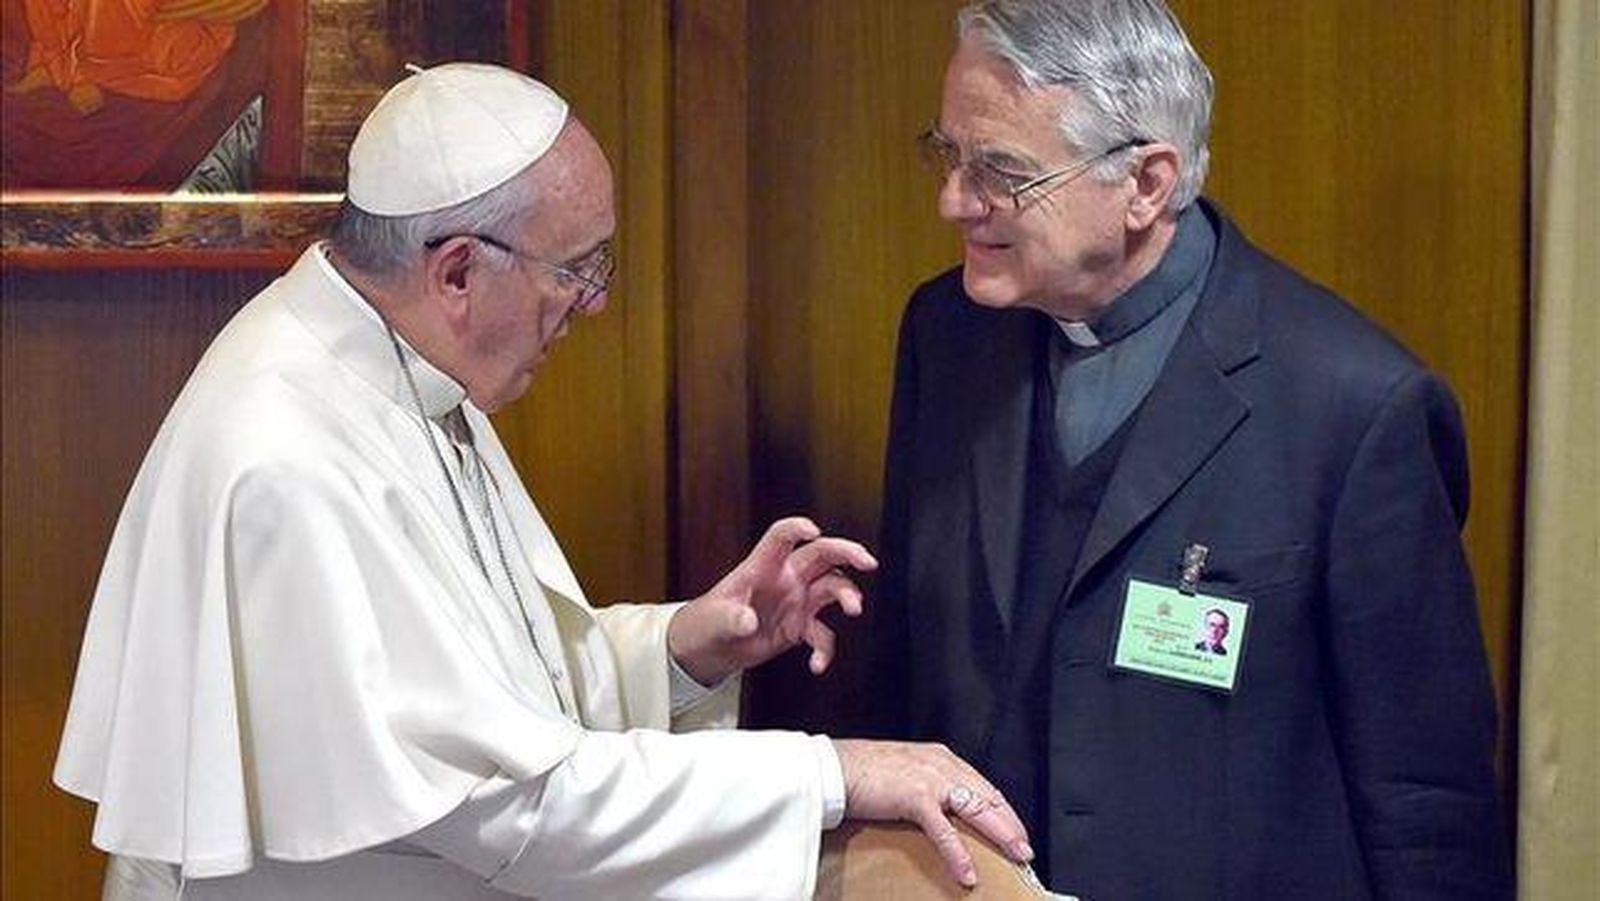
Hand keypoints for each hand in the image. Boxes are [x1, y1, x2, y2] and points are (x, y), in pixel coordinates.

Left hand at [667, 517, 875, 684]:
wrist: (710, 648)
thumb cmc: (708, 621)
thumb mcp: (714, 620)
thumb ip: (731, 618)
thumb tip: (747, 620)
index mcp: (762, 566)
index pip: (782, 538)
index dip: (797, 529)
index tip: (813, 531)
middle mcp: (786, 579)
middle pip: (823, 554)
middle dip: (848, 553)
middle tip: (867, 562)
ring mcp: (796, 601)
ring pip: (833, 587)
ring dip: (848, 595)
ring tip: (854, 610)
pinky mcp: (800, 626)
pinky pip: (823, 634)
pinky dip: (825, 650)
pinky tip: (817, 664)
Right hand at [831, 739, 1032, 888]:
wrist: (833, 767)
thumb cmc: (861, 771)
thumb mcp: (903, 771)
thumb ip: (926, 785)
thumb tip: (940, 811)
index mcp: (940, 758)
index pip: (982, 785)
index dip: (1002, 809)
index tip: (1014, 828)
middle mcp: (941, 764)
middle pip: (987, 797)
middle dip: (1010, 824)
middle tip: (1025, 847)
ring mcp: (930, 779)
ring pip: (977, 810)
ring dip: (1000, 835)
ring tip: (1016, 855)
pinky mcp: (915, 797)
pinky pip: (944, 832)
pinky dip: (959, 854)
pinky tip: (968, 873)